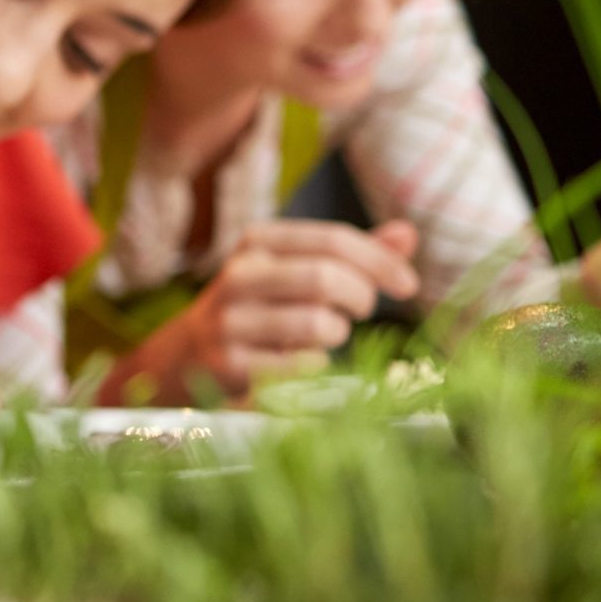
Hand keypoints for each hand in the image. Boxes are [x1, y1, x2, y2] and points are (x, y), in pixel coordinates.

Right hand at [117, 219, 420, 403]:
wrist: (191, 354)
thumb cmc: (265, 306)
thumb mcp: (300, 268)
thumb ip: (354, 254)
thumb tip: (408, 234)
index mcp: (259, 241)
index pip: (332, 239)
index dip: (380, 261)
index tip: (409, 285)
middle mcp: (239, 274)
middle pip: (325, 278)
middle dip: (361, 297)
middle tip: (362, 310)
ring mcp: (230, 320)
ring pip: (317, 324)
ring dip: (337, 333)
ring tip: (327, 333)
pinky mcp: (229, 364)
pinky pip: (300, 366)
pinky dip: (316, 364)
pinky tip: (303, 359)